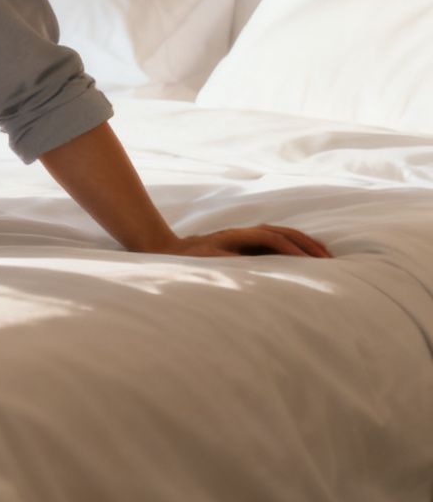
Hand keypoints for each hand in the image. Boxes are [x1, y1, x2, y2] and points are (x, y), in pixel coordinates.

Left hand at [161, 224, 332, 257]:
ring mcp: (248, 236)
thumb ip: (225, 263)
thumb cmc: (189, 260)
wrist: (171, 252)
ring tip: (326, 257)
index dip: (291, 248)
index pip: (270, 238)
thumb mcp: (206, 262)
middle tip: (330, 261)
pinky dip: (296, 245)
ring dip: (305, 244)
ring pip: (284, 234)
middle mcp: (245, 232)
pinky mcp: (249, 242)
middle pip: (283, 232)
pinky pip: (278, 240)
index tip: (311, 262)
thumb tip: (248, 269)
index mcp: (237, 236)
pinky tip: (308, 256)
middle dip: (307, 245)